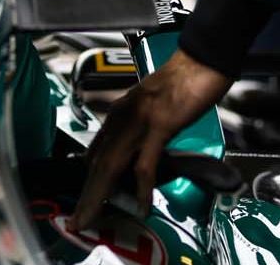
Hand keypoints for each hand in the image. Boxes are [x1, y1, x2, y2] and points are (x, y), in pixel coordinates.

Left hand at [72, 49, 232, 227]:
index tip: (84, 201)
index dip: (89, 180)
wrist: (201, 58)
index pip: (97, 153)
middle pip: (97, 164)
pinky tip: (142, 206)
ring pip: (111, 166)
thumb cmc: (183, 80)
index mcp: (120, 114)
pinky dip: (142, 188)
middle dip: (86, 196)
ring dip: (98, 196)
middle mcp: (122, 118)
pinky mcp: (160, 125)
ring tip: (90, 220)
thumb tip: (140, 154)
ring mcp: (139, 122)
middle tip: (78, 221)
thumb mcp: (152, 106)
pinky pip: (146, 163)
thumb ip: (141, 128)